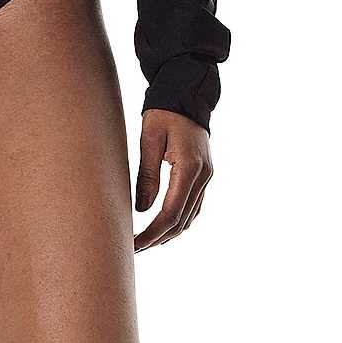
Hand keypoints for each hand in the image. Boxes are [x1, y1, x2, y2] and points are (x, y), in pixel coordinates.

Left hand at [133, 110, 212, 250]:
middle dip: (159, 238)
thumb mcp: (149, 140)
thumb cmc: (163, 112)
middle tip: (134, 248)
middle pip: (182, 220)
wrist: (186, 94)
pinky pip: (193, 205)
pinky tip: (163, 227)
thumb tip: (142, 210)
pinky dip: (179, 220)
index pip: (171, 212)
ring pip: (190, 216)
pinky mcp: (203, 174)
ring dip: (169, 233)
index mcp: (190, 167)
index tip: (135, 243)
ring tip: (145, 242)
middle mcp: (203, 175)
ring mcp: (206, 176)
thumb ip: (147, 175)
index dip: (153, 233)